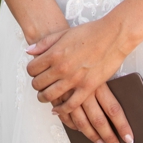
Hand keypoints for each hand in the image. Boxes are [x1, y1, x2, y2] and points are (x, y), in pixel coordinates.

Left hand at [25, 21, 134, 142]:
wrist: (114, 35)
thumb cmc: (90, 32)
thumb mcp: (63, 34)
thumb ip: (44, 44)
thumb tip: (28, 52)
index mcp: (54, 54)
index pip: (31, 69)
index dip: (31, 71)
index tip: (36, 72)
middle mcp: (61, 68)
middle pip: (38, 84)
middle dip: (36, 85)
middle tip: (40, 84)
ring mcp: (74, 79)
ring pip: (50, 96)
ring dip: (44, 98)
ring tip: (45, 97)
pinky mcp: (88, 87)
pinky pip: (70, 105)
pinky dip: (61, 109)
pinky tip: (57, 109)